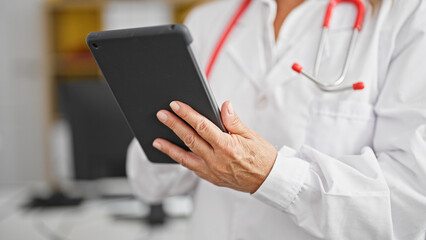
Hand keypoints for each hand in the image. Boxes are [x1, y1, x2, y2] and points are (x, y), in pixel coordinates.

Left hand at [152, 101, 277, 193]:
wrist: (269, 181)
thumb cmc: (262, 157)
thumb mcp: (251, 135)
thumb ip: (234, 121)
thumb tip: (224, 106)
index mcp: (227, 147)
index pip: (202, 126)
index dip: (187, 114)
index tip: (176, 105)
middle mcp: (217, 160)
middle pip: (190, 139)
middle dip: (173, 125)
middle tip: (161, 115)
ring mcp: (212, 172)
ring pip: (185, 158)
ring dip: (169, 148)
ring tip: (156, 141)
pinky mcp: (211, 179)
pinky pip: (193, 168)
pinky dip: (182, 160)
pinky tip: (174, 153)